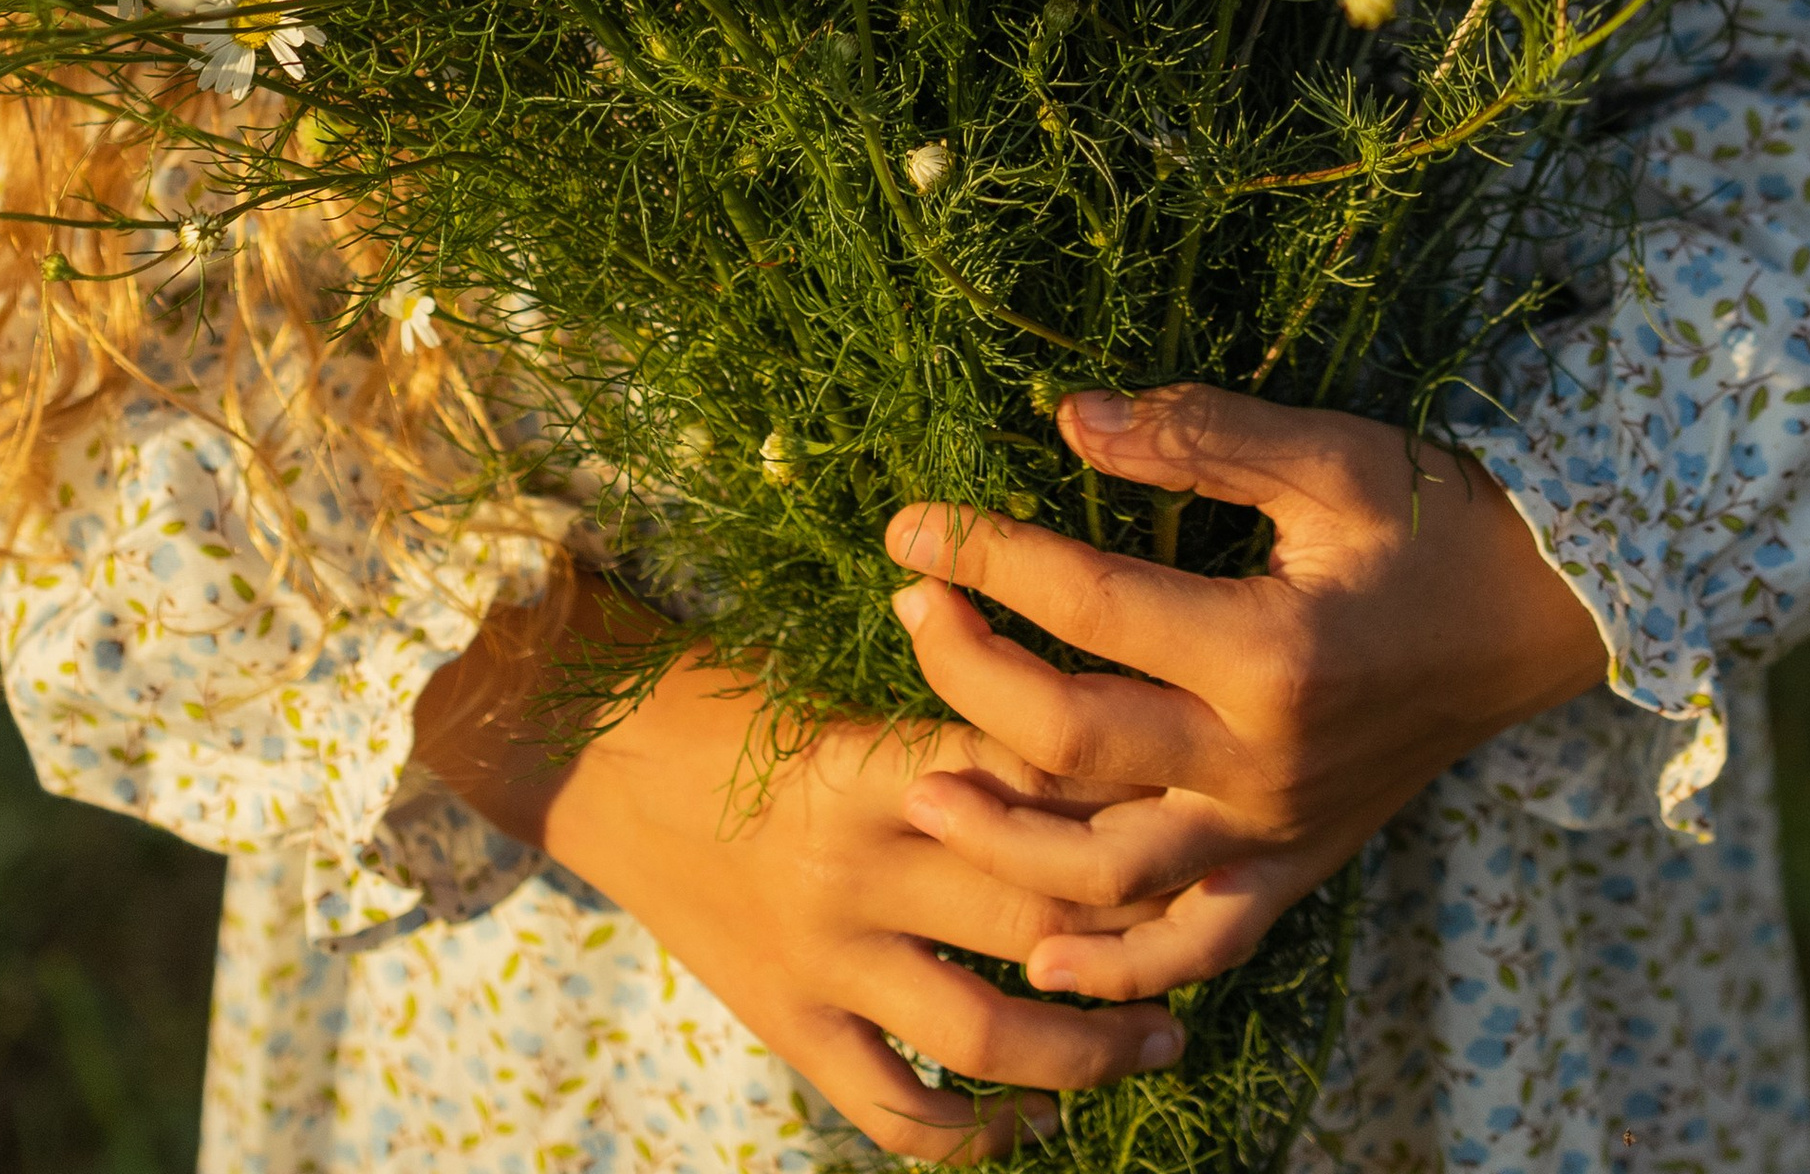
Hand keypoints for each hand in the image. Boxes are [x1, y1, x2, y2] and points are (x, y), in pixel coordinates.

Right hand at [414, 567, 1187, 1162]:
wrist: (597, 760)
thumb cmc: (733, 695)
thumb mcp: (843, 680)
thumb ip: (953, 716)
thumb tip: (1092, 725)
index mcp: (877, 763)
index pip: (1036, 792)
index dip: (1128, 808)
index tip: (1202, 810)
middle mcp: (858, 870)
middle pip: (1038, 917)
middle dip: (1141, 933)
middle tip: (1212, 929)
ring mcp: (824, 962)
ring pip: (991, 1035)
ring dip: (1093, 1048)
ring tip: (1162, 1037)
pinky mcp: (792, 1027)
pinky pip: (902, 1112)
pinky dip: (977, 1132)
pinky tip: (1036, 1116)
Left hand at [884, 384, 1609, 1002]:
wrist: (1545, 616)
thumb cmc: (1438, 519)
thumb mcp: (1330, 455)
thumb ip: (1199, 437)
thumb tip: (1068, 418)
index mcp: (1268, 650)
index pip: (1087, 603)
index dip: (985, 557)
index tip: (912, 524)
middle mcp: (1263, 761)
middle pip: (1071, 739)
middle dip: (967, 673)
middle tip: (909, 607)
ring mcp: (1279, 829)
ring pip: (1112, 871)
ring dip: (1005, 837)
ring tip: (922, 788)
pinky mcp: (1299, 865)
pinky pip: (1198, 944)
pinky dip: (1118, 965)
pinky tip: (1042, 958)